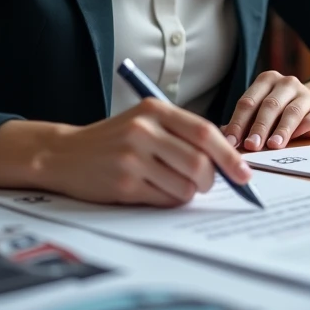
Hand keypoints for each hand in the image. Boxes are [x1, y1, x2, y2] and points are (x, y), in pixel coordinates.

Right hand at [35, 99, 250, 206]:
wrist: (65, 154)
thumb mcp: (146, 121)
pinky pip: (165, 199)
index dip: (229, 155)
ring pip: (185, 185)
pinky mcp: (124, 184)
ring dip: (189, 192)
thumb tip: (226, 158)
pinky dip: (171, 200)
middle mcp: (144, 131)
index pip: (204, 132)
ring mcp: (132, 158)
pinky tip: (157, 191)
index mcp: (154, 109)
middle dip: (211, 180)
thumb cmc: (114, 139)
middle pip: (199, 162)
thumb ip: (182, 133)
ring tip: (175, 185)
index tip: (244, 173)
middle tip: (206, 184)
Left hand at [222, 72, 309, 150]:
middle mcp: (286, 83)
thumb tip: (223, 138)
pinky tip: (294, 141)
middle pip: (268, 106)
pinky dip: (301, 130)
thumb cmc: (283, 111)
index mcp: (266, 80)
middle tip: (251, 145)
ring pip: (290, 112)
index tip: (230, 142)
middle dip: (258, 127)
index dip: (237, 123)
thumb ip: (245, 122)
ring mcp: (305, 94)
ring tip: (273, 145)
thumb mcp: (263, 112)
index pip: (248, 102)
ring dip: (280, 130)